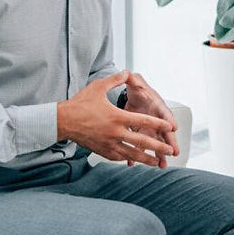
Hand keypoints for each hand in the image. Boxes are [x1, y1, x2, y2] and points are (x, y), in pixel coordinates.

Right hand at [57, 71, 174, 166]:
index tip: (170, 128)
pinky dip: (128, 158)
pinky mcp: (102, 151)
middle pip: (142, 142)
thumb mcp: (98, 87)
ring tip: (157, 162)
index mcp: (117, 117)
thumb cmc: (80, 103)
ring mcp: (109, 144)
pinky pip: (119, 157)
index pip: (143, 122)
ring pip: (131, 154)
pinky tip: (134, 159)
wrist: (62, 121)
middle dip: (158, 148)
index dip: (159, 125)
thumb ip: (115, 79)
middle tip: (171, 151)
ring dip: (146, 159)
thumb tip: (127, 71)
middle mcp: (115, 133)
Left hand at [122, 72, 179, 167]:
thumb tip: (128, 73)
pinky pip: (141, 145)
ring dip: (158, 154)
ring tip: (161, 165)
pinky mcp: (141, 133)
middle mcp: (156, 119)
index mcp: (157, 106)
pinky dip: (137, 154)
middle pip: (165, 132)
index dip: (169, 120)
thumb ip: (132, 78)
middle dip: (169, 143)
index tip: (174, 127)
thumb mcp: (135, 81)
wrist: (132, 95)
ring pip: (156, 142)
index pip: (165, 113)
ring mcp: (150, 128)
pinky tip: (133, 162)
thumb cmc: (137, 88)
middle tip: (173, 153)